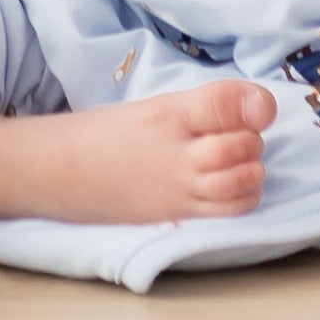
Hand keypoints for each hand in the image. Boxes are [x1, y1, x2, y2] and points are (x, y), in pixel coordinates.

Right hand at [0, 79, 278, 225]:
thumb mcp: (149, 107)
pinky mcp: (178, 216)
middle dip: (252, 137)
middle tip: (237, 133)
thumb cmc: (104, 135)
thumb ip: (201, 108)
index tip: (262, 106)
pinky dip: (243, 196)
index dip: (253, 103)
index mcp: (166, 114)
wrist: (57, 172)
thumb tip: (255, 107)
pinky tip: (232, 186)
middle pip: (243, 145)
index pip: (222, 103)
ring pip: (243, 181)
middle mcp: (177, 152)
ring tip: (237, 160)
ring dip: (251, 168)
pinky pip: (230, 211)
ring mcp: (179, 189)